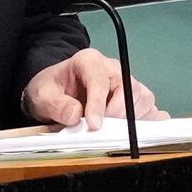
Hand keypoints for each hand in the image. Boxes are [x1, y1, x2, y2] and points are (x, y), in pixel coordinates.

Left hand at [22, 48, 165, 129]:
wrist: (55, 92)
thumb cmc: (51, 89)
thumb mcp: (42, 96)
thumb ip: (57, 105)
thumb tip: (76, 115)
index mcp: (89, 61)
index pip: (100, 80)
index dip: (98, 103)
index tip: (93, 124)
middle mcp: (112, 69)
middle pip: (129, 87)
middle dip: (117, 112)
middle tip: (100, 129)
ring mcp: (125, 83)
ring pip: (143, 97)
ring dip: (130, 118)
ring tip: (110, 129)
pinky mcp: (133, 98)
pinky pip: (149, 108)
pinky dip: (143, 121)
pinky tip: (128, 130)